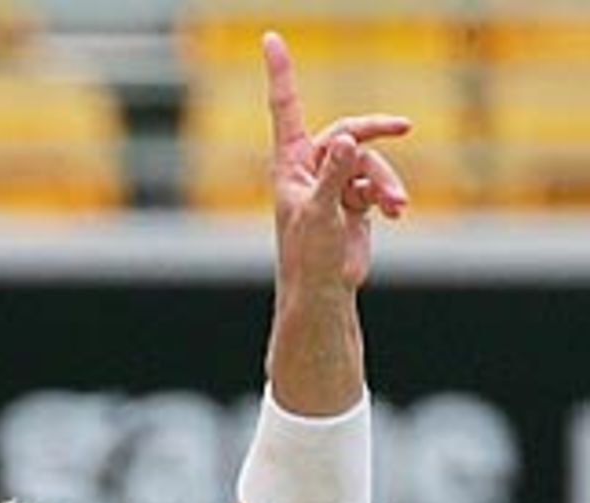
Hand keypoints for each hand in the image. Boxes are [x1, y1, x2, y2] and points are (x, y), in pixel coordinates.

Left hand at [264, 29, 409, 294]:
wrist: (323, 292)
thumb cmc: (309, 257)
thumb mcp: (322, 213)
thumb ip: (335, 175)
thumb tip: (349, 140)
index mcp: (290, 165)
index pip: (285, 108)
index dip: (280, 73)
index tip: (271, 38)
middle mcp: (311, 169)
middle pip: (349, 132)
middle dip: (376, 131)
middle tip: (403, 126)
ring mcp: (333, 184)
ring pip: (369, 163)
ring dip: (385, 182)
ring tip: (396, 206)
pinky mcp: (353, 202)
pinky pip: (377, 184)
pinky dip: (388, 196)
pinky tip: (396, 212)